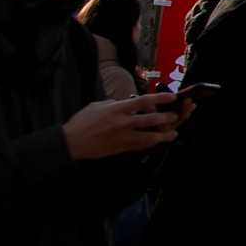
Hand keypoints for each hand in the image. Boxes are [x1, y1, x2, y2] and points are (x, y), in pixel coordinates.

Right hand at [63, 94, 178, 161]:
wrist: (71, 142)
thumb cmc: (82, 122)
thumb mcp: (97, 105)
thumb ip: (114, 103)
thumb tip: (126, 102)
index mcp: (117, 109)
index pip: (143, 101)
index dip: (160, 98)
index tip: (172, 97)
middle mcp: (122, 122)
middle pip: (150, 119)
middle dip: (166, 118)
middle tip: (175, 116)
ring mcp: (122, 137)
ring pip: (148, 137)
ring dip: (163, 136)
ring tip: (173, 134)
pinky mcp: (120, 148)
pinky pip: (139, 146)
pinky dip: (150, 144)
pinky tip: (156, 142)